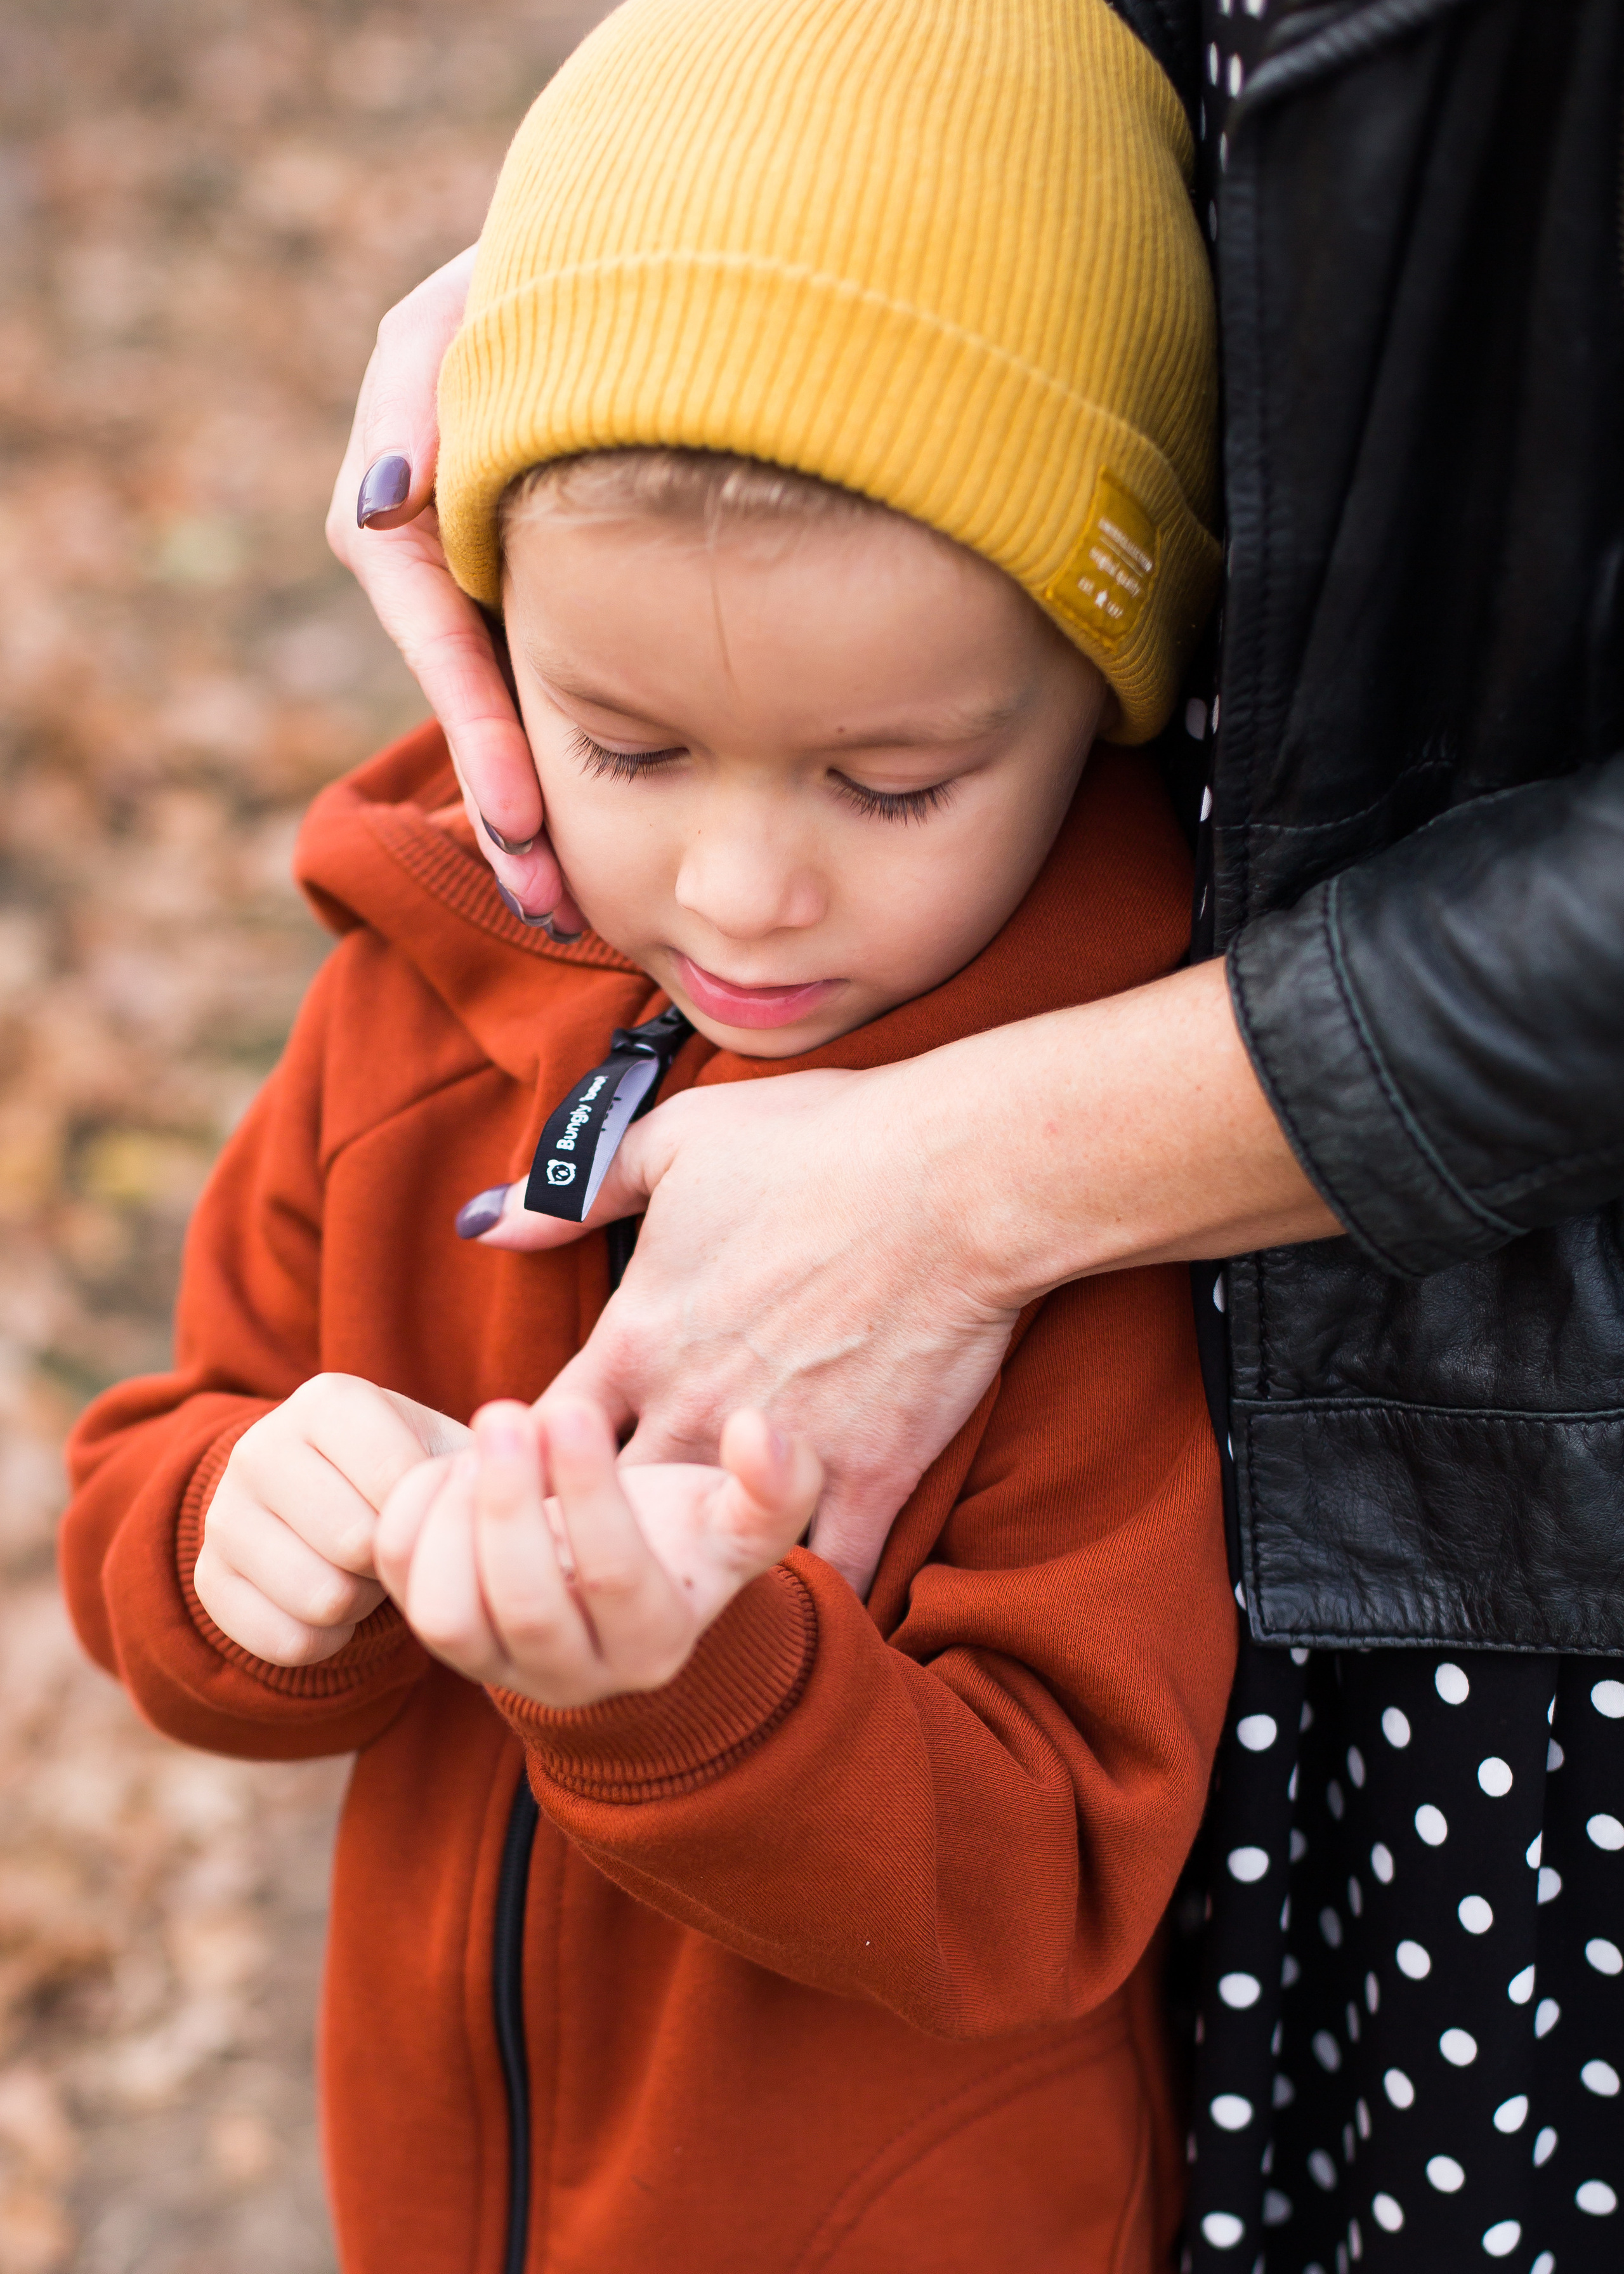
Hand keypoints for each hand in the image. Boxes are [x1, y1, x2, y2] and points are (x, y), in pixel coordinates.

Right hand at [195, 1373, 472, 1665]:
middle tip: (392, 1544)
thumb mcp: (448, 1453)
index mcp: (328, 1399)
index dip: (433, 1515)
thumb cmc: (407, 1477)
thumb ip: (492, 1465)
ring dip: (362, 1601)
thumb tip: (535, 1490)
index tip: (433, 1506)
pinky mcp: (206, 1580)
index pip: (399, 1481)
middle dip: (393, 1561)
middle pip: (357, 1544)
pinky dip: (326, 1640)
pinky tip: (330, 1600)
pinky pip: (288, 1643)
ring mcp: (222, 1514)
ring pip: (322, 1599)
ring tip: (361, 1568)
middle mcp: (260, 1446)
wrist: (323, 1501)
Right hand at [324, 247, 581, 931]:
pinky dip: (565, 765)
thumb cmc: (544, 274)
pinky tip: (593, 846)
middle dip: (506, 809)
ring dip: (535, 813)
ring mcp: (486, 582)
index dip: (477, 731)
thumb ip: (416, 385)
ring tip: (573, 908)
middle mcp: (434, 556)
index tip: (524, 820)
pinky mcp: (537, 597)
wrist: (625, 276)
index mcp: (403, 505)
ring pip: (511, 712)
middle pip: (468, 701)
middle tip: (552, 902)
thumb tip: (387, 494)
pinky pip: (547, 692)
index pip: (432, 632)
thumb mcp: (462, 309)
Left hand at [374, 1397, 822, 1707]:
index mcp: (656, 1642)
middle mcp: (574, 1677)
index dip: (590, 1495)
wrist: (614, 1570)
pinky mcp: (442, 1638)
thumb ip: (776, 1484)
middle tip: (503, 1410)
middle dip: (507, 1505)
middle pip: (526, 1606)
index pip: (616, 1579)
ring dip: (450, 1518)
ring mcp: (497, 1667)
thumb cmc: (683, 1533)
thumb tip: (758, 1432)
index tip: (574, 1407)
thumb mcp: (742, 1515)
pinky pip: (397, 1587)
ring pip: (447, 1617)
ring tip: (480, 1441)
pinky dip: (409, 1517)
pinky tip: (451, 1464)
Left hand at [458, 1065, 1021, 1594]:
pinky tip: (813, 1602)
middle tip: (608, 1546)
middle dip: (601, 1531)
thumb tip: (485, 1220)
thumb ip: (574, 1187)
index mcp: (637, 1335)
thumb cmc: (817, 1142)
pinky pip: (832, 1573)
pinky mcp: (868, 1476)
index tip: (549, 1466)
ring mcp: (775, 1453)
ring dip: (697, 1572)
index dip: (536, 1458)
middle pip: (608, 1510)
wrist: (954, 1177)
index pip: (547, 1429)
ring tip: (696, 1584)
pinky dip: (822, 1593)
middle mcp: (689, 1409)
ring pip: (707, 1555)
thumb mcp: (674, 1137)